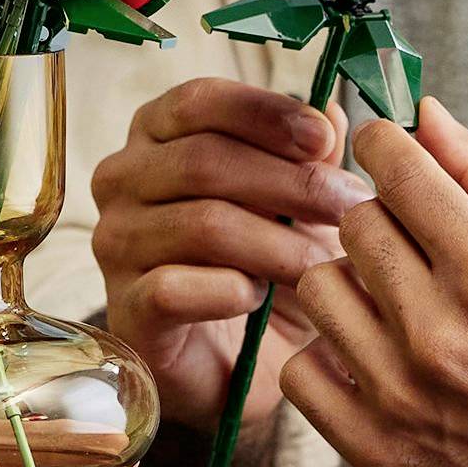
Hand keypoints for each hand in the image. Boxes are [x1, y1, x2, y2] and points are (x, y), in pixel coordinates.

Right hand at [90, 77, 364, 440]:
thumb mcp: (296, 206)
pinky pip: (176, 288)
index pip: (199, 101)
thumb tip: (334, 114)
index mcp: (156, 136)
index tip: (324, 139)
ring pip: (201, 223)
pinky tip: (258, 299)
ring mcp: (116, 243)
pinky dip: (229, 291)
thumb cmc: (260, 266)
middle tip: (351, 208)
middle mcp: (123, 180)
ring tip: (322, 266)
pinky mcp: (125, 307)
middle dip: (291, 182)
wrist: (233, 365)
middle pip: (203, 160)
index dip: (264, 113)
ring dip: (277, 244)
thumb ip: (309, 157)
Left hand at [280, 99, 467, 466]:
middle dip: (382, 217)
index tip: (395, 156)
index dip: (388, 147)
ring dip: (352, 284)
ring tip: (396, 300)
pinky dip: (330, 356)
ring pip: (318, 288)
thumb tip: (420, 113)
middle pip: (353, 222)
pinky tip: (375, 354)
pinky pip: (300, 370)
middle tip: (416, 242)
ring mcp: (402, 398)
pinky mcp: (378, 452)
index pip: (393, 168)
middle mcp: (438, 334)